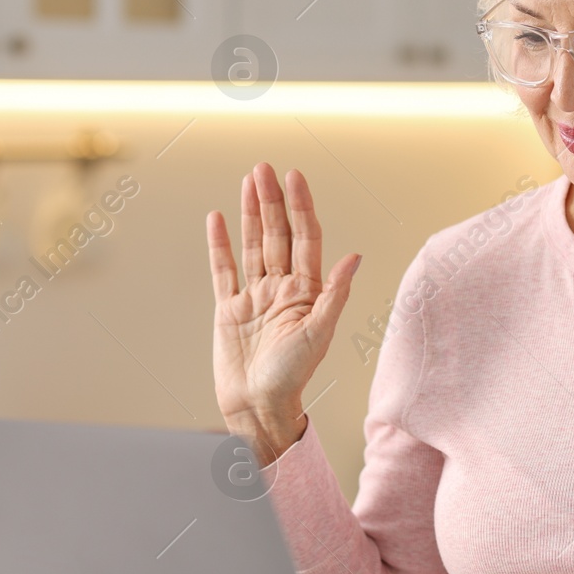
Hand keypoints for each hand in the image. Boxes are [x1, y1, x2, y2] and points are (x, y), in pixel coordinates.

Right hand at [207, 163, 360, 464]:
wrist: (256, 406)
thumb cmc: (292, 377)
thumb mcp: (319, 334)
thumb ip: (335, 294)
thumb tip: (355, 257)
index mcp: (307, 292)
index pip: (305, 238)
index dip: (300, 207)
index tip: (294, 177)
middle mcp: (282, 289)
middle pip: (277, 235)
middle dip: (272, 200)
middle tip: (265, 167)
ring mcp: (255, 296)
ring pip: (253, 245)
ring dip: (251, 212)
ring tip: (249, 180)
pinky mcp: (229, 308)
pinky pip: (224, 270)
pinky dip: (220, 244)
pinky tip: (219, 218)